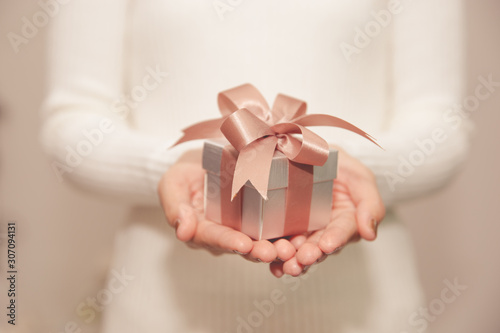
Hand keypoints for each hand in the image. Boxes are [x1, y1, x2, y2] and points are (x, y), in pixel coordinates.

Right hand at [158, 149, 296, 262]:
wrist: (200, 162)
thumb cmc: (184, 174)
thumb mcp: (172, 184)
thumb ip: (175, 207)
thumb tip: (182, 231)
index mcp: (200, 229)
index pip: (214, 237)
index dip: (228, 242)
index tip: (244, 245)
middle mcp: (223, 234)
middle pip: (240, 246)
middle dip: (257, 251)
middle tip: (274, 253)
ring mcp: (241, 228)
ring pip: (259, 242)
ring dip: (274, 248)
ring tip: (290, 250)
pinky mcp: (258, 219)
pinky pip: (271, 231)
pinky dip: (284, 236)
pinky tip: (299, 239)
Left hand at [269, 146, 384, 276]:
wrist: (307, 153)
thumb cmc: (338, 165)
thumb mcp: (360, 177)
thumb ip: (370, 203)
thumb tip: (370, 233)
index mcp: (346, 220)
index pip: (343, 231)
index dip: (336, 238)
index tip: (328, 244)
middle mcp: (325, 230)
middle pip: (319, 247)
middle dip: (311, 254)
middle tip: (304, 258)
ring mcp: (303, 232)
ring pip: (299, 251)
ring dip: (293, 260)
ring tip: (286, 264)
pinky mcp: (283, 230)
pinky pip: (280, 245)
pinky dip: (276, 258)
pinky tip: (273, 266)